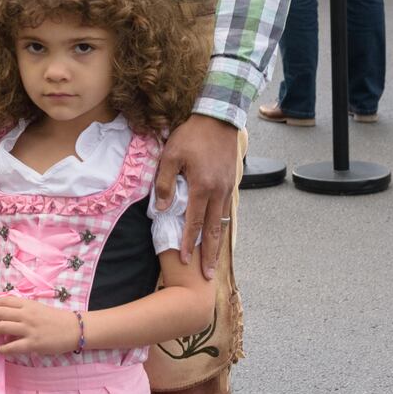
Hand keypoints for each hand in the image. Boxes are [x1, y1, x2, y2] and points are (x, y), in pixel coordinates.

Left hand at [0, 296, 77, 357]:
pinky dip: (2, 349)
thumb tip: (4, 312)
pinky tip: (0, 350)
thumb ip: (21, 308)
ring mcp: (29, 329)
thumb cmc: (54, 318)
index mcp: (27, 304)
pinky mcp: (33, 344)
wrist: (73, 329)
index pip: (2, 301)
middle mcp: (26, 314)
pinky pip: (11, 347)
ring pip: (2, 327)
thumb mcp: (37, 307)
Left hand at [153, 114, 238, 278]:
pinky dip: (222, 224)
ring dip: (219, 242)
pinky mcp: (232, 183)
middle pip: (214, 230)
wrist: (219, 118)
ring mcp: (227, 188)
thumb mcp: (171, 156)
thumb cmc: (191, 136)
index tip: (185, 260)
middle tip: (209, 275)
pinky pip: (226, 209)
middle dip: (211, 254)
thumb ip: (165, 183)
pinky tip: (218, 231)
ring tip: (215, 260)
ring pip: (223, 221)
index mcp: (202, 187)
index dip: (189, 243)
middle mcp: (218, 192)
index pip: (194, 222)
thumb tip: (161, 208)